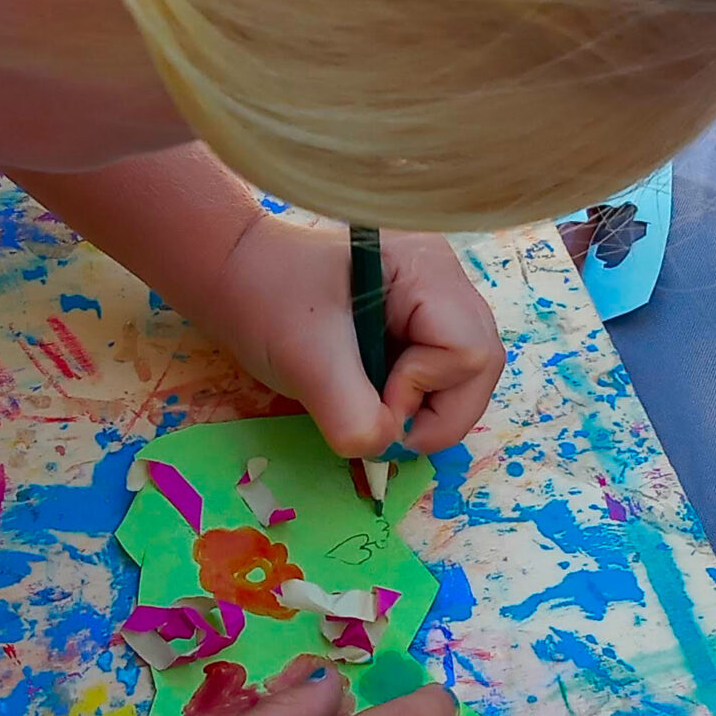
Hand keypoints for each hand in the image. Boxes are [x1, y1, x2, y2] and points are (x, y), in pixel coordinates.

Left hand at [207, 219, 505, 456]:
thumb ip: (352, 414)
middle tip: (383, 422)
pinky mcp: (420, 320)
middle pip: (480, 364)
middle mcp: (444, 278)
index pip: (469, 351)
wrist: (236, 279)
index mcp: (425, 269)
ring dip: (426, 406)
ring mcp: (435, 298)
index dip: (426, 390)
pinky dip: (413, 397)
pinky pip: (442, 372)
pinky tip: (374, 389)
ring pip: (465, 374)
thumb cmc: (266, 303)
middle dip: (438, 410)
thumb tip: (385, 447)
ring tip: (374, 404)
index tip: (373, 400)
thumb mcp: (305, 362)